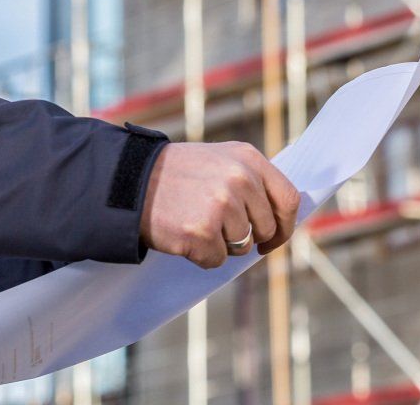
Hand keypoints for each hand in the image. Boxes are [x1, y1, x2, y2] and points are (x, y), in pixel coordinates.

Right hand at [137, 141, 300, 268]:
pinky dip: (200, 255)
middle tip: (217, 226)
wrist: (131, 181)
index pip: (288, 199)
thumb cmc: (178, 175)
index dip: (284, 226)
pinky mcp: (202, 232)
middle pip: (265, 228)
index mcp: (248, 158)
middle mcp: (240, 179)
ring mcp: (221, 205)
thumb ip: (253, 182)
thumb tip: (283, 218)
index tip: (272, 239)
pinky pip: (216, 260)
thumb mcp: (221, 161)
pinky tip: (183, 233)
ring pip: (242, 247)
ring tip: (195, 220)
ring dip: (220, 244)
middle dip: (247, 237)